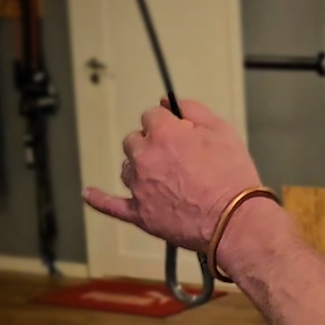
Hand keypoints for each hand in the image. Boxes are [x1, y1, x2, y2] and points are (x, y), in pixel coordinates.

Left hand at [83, 98, 261, 252]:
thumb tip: (170, 103)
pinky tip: (89, 194)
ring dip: (140, 168)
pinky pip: (112, 205)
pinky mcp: (139, 214)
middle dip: (151, 144)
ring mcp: (139, 187)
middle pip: (134, 140)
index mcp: (163, 133)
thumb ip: (195, 110)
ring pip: (128, 168)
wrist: (235, 221)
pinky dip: (100, 199)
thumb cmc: (233, 178)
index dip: (168, 124)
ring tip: (165, 179)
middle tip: (177, 157)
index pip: (151, 116)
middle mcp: (144, 156)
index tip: (180, 132)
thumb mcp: (224, 131)